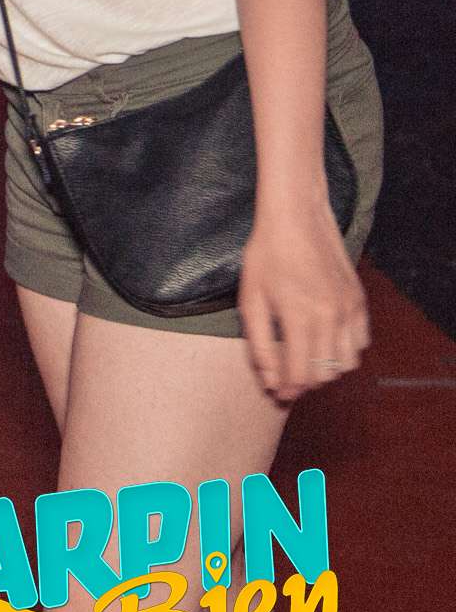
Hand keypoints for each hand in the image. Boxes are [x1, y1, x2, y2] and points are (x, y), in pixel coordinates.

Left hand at [238, 197, 368, 402]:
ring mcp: (349, 309)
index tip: (277, 394)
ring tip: (305, 361)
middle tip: (287, 379)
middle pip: (325, 374)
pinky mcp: (359, 301)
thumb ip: (260, 343)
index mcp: (299, 318)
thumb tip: (269, 380)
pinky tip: (325, 342)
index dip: (288, 390)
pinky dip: (346, 351)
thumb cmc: (266, 255)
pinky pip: (361, 342)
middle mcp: (330, 317)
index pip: (301, 374)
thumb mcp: (250, 298)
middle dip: (305, 383)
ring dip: (327, 370)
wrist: (296, 217)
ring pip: (347, 363)